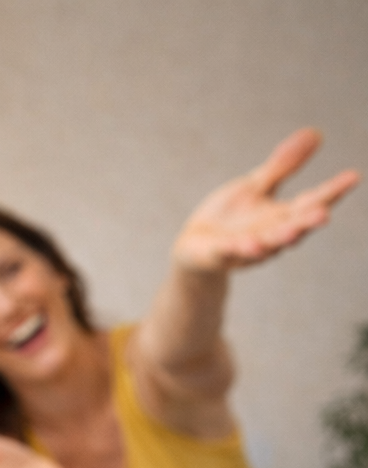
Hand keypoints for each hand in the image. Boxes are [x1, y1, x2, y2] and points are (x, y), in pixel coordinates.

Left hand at [173, 128, 358, 272]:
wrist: (194, 247)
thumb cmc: (231, 217)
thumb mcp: (257, 185)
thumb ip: (284, 165)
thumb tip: (317, 133)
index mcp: (282, 216)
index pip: (312, 202)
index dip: (333, 192)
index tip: (353, 176)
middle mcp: (270, 236)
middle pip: (295, 228)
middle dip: (309, 222)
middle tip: (325, 214)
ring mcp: (245, 249)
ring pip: (267, 245)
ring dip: (280, 239)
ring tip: (293, 230)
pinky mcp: (218, 255)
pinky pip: (230, 253)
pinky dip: (239, 249)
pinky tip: (249, 244)